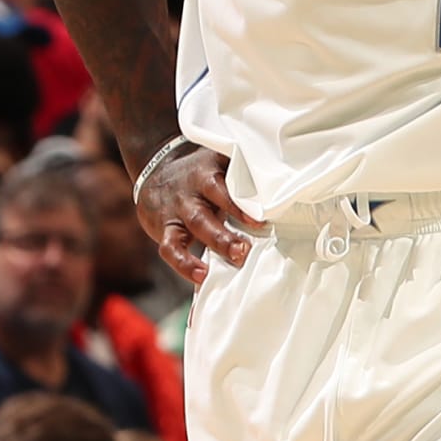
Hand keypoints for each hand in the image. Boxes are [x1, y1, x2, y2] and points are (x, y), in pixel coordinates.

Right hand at [138, 142, 262, 286]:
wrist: (156, 170)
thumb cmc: (200, 174)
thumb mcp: (219, 164)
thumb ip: (244, 175)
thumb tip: (284, 189)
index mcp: (208, 172)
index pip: (223, 186)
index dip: (239, 204)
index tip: (260, 221)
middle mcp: (191, 191)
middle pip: (207, 210)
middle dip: (225, 234)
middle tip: (244, 250)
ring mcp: (177, 210)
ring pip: (193, 227)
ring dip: (213, 245)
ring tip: (232, 260)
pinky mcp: (164, 229)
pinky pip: (170, 249)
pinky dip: (184, 264)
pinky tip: (202, 276)